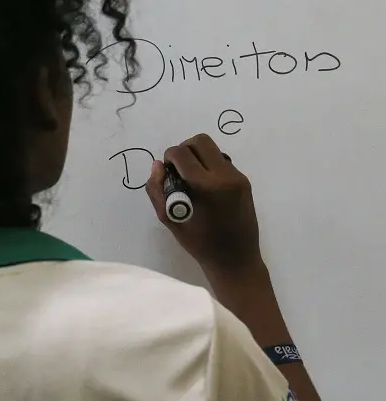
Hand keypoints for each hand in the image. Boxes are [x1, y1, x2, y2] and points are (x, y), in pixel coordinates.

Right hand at [145, 133, 262, 278]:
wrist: (236, 259)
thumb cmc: (199, 244)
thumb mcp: (169, 219)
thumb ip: (157, 190)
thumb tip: (157, 165)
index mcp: (207, 185)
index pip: (182, 153)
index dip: (169, 158)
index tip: (166, 172)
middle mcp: (226, 175)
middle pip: (201, 141)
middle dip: (184, 150)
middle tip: (177, 170)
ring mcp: (238, 177)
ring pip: (213, 149)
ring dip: (197, 157)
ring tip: (190, 180)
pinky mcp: (244, 181)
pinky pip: (222, 162)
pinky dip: (208, 167)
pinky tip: (204, 188)